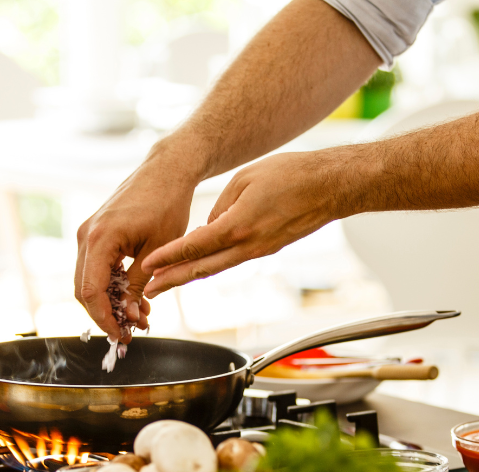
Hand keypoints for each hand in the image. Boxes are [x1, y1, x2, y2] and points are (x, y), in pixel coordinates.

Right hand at [75, 159, 197, 340]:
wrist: (166, 171)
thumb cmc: (167, 204)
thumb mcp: (158, 251)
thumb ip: (139, 284)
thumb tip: (130, 316)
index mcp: (100, 238)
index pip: (90, 291)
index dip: (104, 318)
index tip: (122, 335)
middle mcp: (86, 235)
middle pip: (83, 290)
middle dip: (105, 315)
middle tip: (131, 331)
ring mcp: (88, 233)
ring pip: (88, 281)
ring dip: (109, 302)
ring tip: (139, 316)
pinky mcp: (96, 233)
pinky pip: (96, 267)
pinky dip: (111, 286)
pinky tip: (133, 297)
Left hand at [141, 150, 350, 298]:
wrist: (330, 186)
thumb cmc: (292, 175)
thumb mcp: (245, 179)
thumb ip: (220, 205)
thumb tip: (207, 226)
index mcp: (239, 226)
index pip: (195, 246)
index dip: (168, 257)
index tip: (148, 265)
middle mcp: (248, 245)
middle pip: (202, 268)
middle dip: (172, 280)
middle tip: (148, 290)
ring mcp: (259, 251)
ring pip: (217, 268)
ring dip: (190, 277)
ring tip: (167, 283)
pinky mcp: (267, 249)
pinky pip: (233, 260)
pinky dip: (212, 265)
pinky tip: (198, 266)